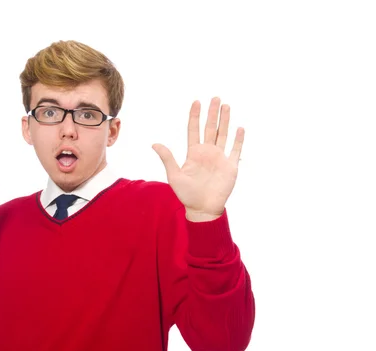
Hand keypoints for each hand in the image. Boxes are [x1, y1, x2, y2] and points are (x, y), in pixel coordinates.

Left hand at [152, 97, 243, 220]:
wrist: (202, 208)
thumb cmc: (186, 194)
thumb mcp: (174, 176)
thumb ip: (167, 158)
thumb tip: (154, 144)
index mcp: (194, 153)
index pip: (194, 130)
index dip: (195, 116)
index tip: (196, 102)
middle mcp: (207, 153)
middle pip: (210, 128)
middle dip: (212, 113)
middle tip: (215, 97)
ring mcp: (219, 158)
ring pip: (223, 135)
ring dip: (225, 121)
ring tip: (226, 106)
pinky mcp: (230, 166)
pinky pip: (235, 150)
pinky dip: (238, 139)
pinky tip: (239, 128)